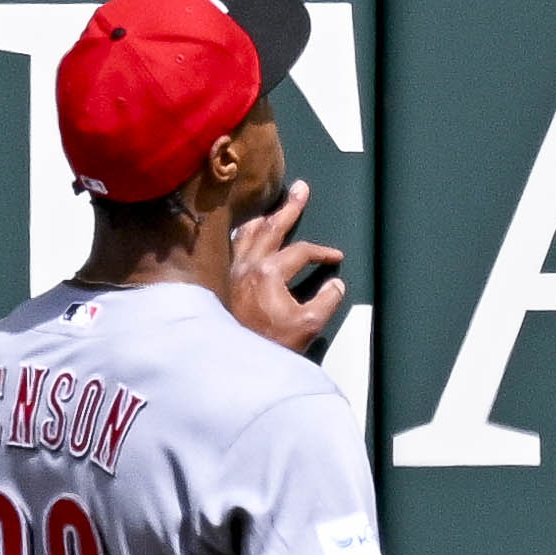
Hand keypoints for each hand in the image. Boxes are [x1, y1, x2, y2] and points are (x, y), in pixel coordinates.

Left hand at [217, 177, 345, 357]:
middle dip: (289, 208)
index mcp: (268, 273)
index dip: (322, 251)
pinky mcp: (219, 284)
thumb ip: (326, 302)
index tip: (336, 257)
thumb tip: (335, 284)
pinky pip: (231, 248)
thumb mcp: (308, 326)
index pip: (301, 251)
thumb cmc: (268, 345)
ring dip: (262, 219)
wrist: (230, 365)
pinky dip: (241, 236)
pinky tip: (243, 238)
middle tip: (301, 189)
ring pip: (245, 234)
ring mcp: (229, 273)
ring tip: (271, 210)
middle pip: (271, 228)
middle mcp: (246, 266)